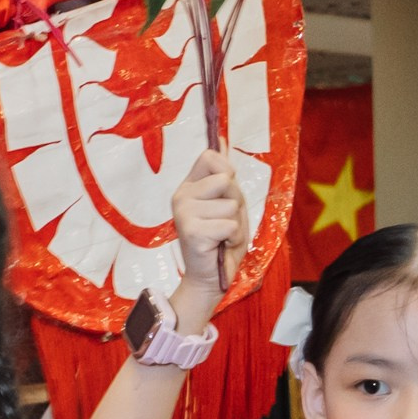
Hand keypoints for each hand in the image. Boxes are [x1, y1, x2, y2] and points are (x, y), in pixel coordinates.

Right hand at [170, 146, 247, 302]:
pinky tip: (220, 246)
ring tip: (222, 237)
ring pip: (231, 205)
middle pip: (225, 180)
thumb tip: (222, 140)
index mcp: (188, 186)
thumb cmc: (220, 242)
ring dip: (235, 224)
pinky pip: (229, 225)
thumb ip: (223, 175)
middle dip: (236, 202)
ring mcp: (183, 213)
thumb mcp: (226, 203)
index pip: (210, 156)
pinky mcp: (191, 232)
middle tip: (224, 222)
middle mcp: (181, 196)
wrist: (210, 279)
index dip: (227, 171)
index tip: (225, 194)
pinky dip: (233, 238)